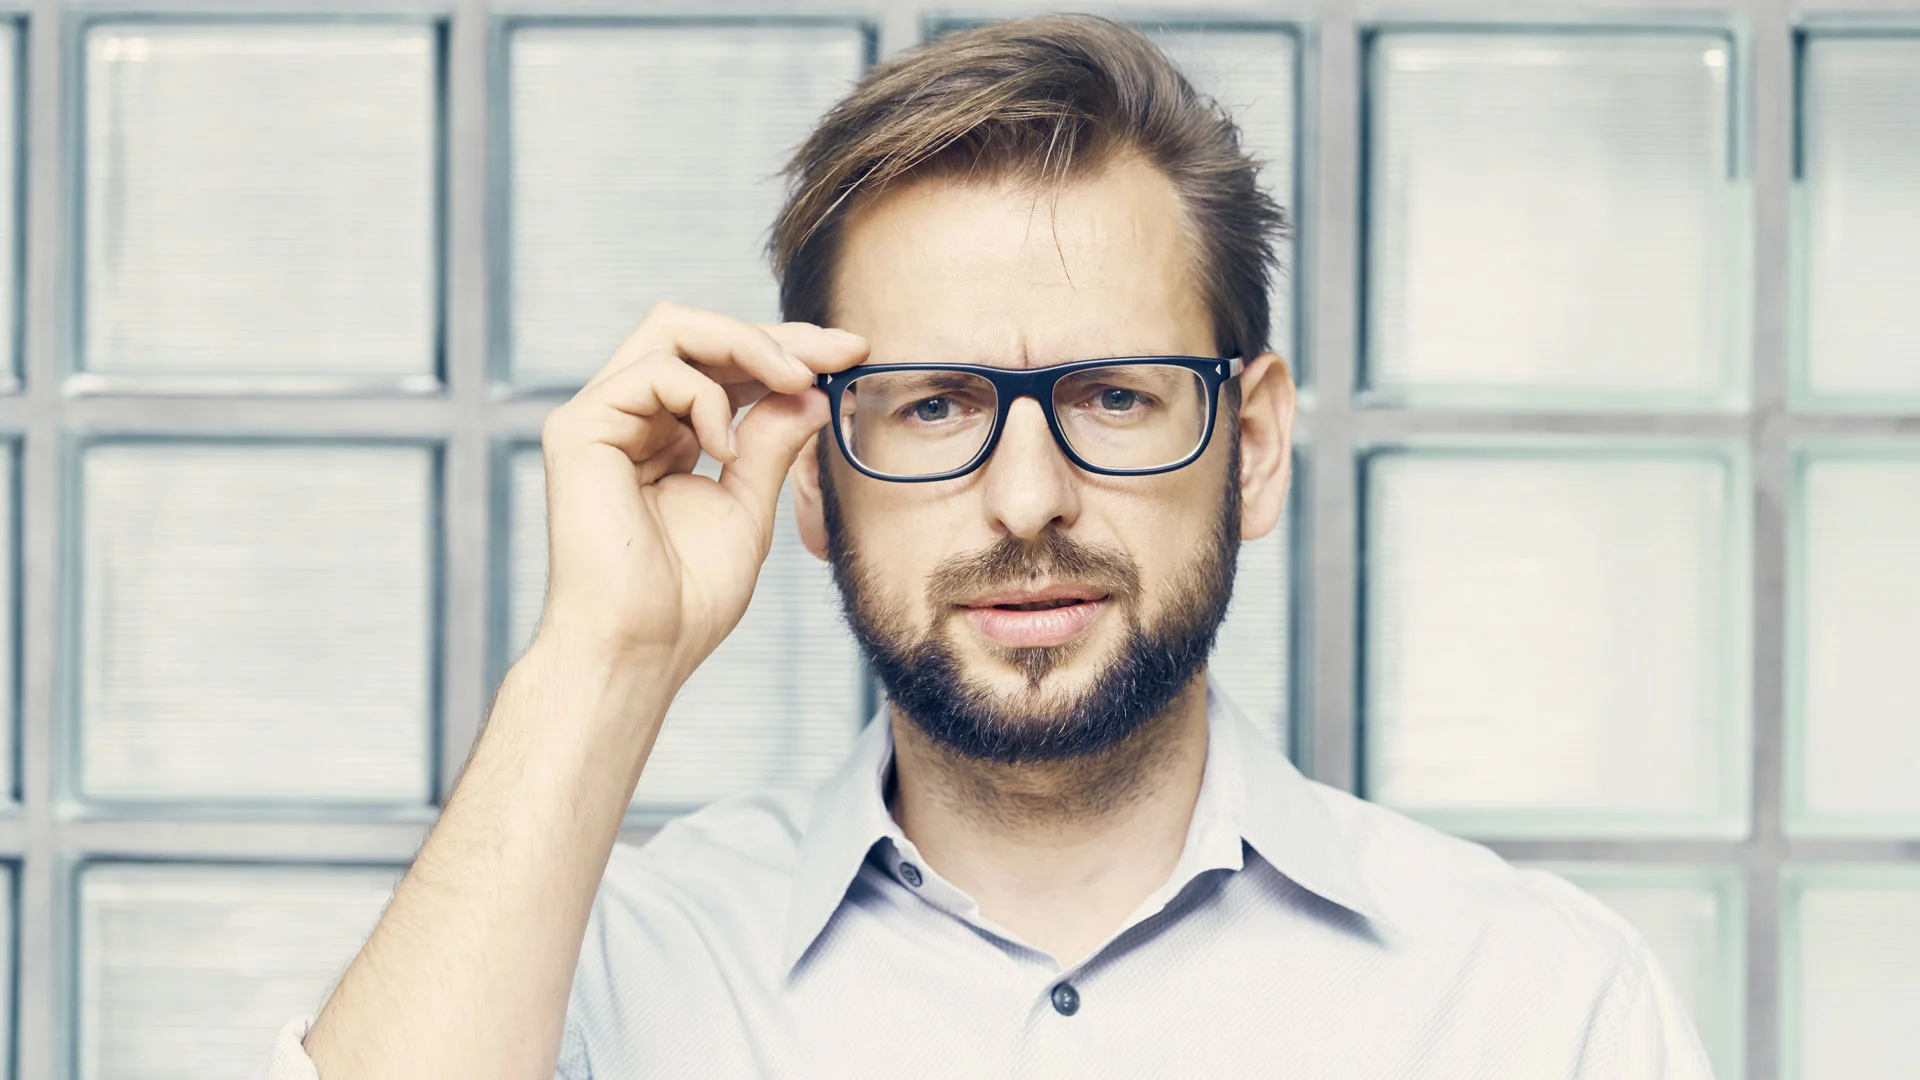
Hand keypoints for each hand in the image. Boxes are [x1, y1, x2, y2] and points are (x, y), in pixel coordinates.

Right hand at [534, 302, 866, 680]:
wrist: (642, 647)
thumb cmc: (686, 599)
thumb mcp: (748, 506)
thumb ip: (771, 443)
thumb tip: (810, 391)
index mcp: (665, 434)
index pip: (722, 364)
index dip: (785, 349)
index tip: (849, 352)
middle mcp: (628, 417)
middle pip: (697, 332)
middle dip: (775, 335)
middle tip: (837, 351)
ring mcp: (600, 417)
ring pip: (671, 329)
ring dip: (747, 346)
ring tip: (795, 381)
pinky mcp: (579, 427)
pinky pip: (653, 371)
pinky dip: (704, 398)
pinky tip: (724, 448)